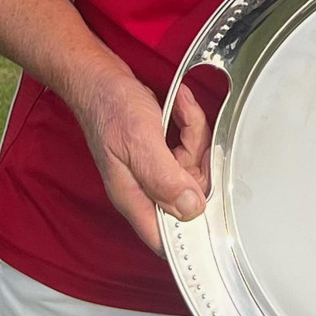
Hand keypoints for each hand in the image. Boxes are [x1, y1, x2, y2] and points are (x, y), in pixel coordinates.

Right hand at [72, 65, 210, 254]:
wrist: (98, 78)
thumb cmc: (108, 107)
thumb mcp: (140, 142)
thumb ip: (164, 179)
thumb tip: (191, 209)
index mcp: (134, 197)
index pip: (165, 237)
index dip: (192, 234)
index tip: (217, 213)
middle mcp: (144, 189)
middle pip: (190, 197)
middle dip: (199, 162)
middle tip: (192, 134)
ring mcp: (153, 171)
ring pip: (193, 169)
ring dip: (194, 135)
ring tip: (181, 108)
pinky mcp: (159, 154)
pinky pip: (188, 150)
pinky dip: (189, 125)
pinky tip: (180, 106)